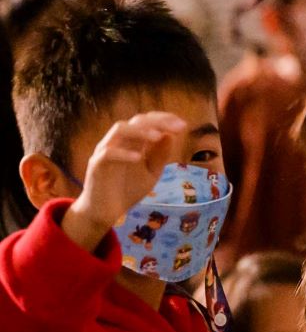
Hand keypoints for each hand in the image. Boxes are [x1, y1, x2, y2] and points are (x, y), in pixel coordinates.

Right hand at [60, 110, 189, 252]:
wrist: (106, 212)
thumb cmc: (127, 190)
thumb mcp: (151, 173)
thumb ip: (159, 156)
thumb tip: (171, 136)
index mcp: (132, 142)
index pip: (147, 122)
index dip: (164, 119)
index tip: (183, 125)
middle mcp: (118, 142)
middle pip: (136, 121)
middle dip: (158, 122)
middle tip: (179, 127)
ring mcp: (105, 151)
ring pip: (119, 130)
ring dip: (140, 131)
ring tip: (158, 136)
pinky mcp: (96, 165)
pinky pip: (107, 154)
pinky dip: (123, 153)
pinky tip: (138, 158)